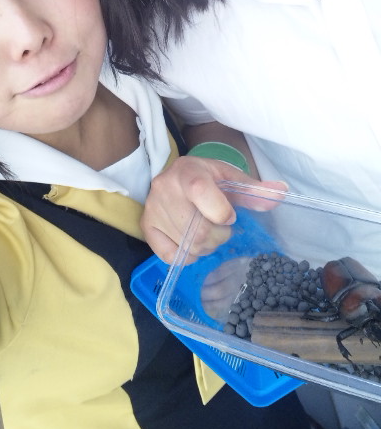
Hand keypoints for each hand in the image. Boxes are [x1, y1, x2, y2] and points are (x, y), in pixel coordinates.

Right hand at [141, 155, 286, 262]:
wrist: (178, 174)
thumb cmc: (208, 177)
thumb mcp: (230, 178)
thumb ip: (254, 190)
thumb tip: (282, 193)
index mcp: (188, 172)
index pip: (202, 193)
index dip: (222, 212)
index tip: (229, 215)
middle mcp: (164, 189)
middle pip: (197, 232)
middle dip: (218, 236)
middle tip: (220, 228)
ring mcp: (153, 209)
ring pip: (187, 246)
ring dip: (205, 247)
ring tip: (206, 232)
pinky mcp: (146, 226)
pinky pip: (171, 256)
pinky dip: (187, 255)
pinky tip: (191, 242)